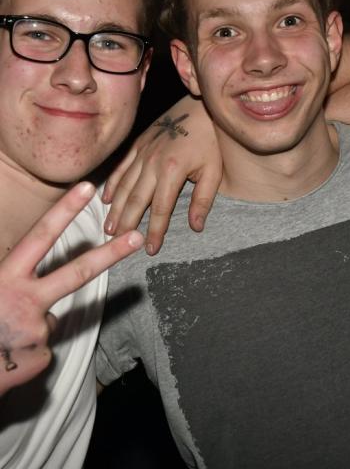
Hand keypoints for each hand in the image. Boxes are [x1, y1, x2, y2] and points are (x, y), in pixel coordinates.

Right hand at [0, 182, 142, 395]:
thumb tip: (39, 293)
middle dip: (110, 254)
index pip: (40, 237)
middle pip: (77, 273)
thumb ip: (12, 283)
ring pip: (48, 320)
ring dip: (29, 331)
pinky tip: (6, 361)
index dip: (64, 211)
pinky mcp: (39, 355)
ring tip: (0, 344)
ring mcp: (33, 326)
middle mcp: (21, 297)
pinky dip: (27, 356)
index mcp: (5, 276)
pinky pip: (42, 349)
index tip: (88, 187)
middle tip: (137, 237)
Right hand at [102, 96, 221, 254]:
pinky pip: (121, 167)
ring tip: (107, 228)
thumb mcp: (214, 172)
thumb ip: (204, 200)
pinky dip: (113, 183)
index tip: (149, 249)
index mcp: (172, 171)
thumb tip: (195, 227)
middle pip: (135, 199)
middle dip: (126, 224)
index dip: (154, 231)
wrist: (202, 107)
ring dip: (115, 208)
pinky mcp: (139, 143)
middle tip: (116, 244)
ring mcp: (143, 152)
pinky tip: (106, 198)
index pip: (160, 209)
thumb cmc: (212, 141)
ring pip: (124, 185)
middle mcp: (152, 162)